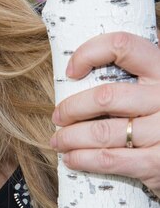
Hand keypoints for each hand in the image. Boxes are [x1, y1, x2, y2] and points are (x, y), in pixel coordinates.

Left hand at [50, 32, 159, 198]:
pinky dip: (83, 159)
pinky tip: (71, 159)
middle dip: (71, 108)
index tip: (71, 71)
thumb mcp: (154, 89)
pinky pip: (109, 159)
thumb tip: (79, 74)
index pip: (122, 46)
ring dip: (70, 137)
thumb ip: (134, 77)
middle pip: (104, 96)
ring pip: (101, 131)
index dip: (89, 54)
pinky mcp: (158, 162)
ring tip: (58, 141)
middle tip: (58, 117)